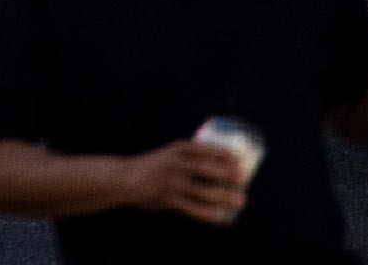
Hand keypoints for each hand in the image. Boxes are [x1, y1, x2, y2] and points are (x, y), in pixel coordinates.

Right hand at [117, 138, 249, 224]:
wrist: (125, 178)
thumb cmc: (155, 167)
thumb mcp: (170, 154)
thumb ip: (191, 160)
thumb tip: (224, 169)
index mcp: (176, 149)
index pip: (204, 149)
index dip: (224, 154)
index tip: (239, 160)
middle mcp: (174, 164)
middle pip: (206, 168)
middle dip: (227, 174)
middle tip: (243, 180)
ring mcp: (171, 182)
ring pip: (203, 191)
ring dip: (224, 197)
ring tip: (240, 201)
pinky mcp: (169, 200)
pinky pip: (194, 209)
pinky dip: (211, 214)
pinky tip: (223, 218)